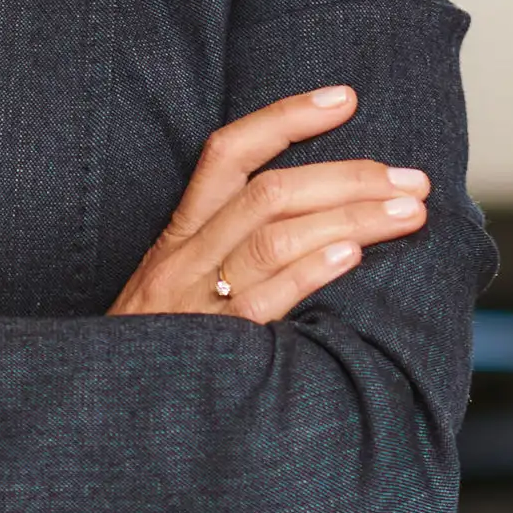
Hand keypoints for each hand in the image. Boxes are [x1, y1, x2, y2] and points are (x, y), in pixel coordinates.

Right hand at [111, 85, 431, 321]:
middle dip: (349, 178)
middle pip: (269, 192)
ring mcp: (193, 302)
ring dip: (350, 219)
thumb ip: (231, 251)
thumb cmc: (155, 352)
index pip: (228, 152)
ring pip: (273, 238)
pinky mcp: (206, 349)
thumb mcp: (176, 288)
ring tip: (407, 214)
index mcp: (180, 235)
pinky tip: (351, 258)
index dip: (287, 117)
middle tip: (413, 181)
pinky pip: (259, 301)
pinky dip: (307, 273)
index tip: (347, 98)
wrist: (98, 414)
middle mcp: (185, 258)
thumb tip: (325, 224)